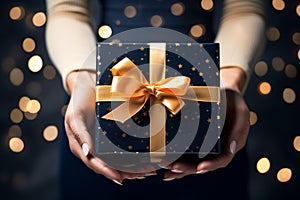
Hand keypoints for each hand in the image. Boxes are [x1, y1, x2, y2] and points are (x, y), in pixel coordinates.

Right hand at [64, 70, 155, 184]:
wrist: (88, 84)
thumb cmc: (78, 101)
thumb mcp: (75, 116)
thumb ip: (79, 134)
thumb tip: (87, 153)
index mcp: (80, 146)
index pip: (94, 163)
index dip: (107, 172)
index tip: (120, 178)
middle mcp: (92, 146)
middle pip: (109, 165)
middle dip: (126, 172)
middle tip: (143, 174)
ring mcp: (102, 141)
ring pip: (117, 159)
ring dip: (132, 166)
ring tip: (148, 170)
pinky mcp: (111, 134)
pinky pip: (122, 147)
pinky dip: (133, 154)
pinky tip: (146, 156)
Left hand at [162, 67, 249, 179]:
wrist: (224, 92)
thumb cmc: (234, 102)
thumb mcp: (241, 112)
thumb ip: (238, 129)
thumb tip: (231, 149)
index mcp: (229, 146)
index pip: (221, 160)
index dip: (211, 165)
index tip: (200, 168)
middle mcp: (215, 149)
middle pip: (202, 164)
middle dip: (187, 168)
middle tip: (173, 168)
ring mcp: (203, 146)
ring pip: (191, 161)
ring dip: (178, 168)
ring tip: (165, 169)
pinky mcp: (193, 139)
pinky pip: (183, 151)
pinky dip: (173, 157)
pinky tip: (162, 162)